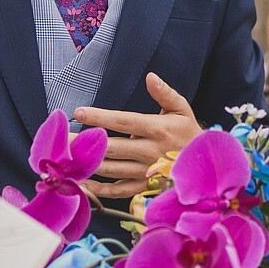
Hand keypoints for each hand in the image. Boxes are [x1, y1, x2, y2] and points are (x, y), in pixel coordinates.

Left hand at [72, 72, 201, 198]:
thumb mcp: (182, 110)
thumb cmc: (190, 134)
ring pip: (111, 169)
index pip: (123, 122)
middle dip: (85, 142)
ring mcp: (145, 172)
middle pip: (111, 146)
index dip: (100, 117)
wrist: (205, 166)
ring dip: (88, 163)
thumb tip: (150, 77)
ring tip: (67, 156)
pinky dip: (99, 189)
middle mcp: (150, 151)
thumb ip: (165, 93)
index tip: (78, 113)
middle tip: (63, 138)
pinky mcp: (144, 187)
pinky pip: (118, 190)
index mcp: (157, 129)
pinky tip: (83, 182)